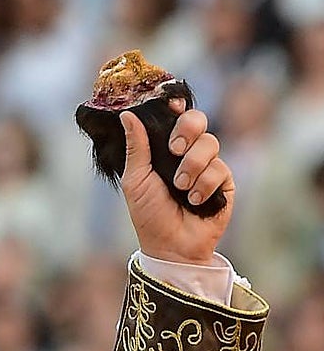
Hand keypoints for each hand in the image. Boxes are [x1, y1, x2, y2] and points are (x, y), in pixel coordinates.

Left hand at [120, 99, 233, 265]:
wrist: (170, 244)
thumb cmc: (148, 213)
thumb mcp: (135, 179)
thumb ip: (136, 147)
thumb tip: (126, 114)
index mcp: (164, 148)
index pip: (175, 117)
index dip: (176, 107)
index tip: (172, 106)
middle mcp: (187, 153)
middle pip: (197, 119)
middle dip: (187, 129)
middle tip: (175, 149)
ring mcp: (207, 165)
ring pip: (210, 143)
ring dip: (192, 166)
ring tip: (180, 187)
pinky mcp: (224, 181)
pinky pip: (219, 168)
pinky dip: (204, 184)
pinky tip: (194, 200)